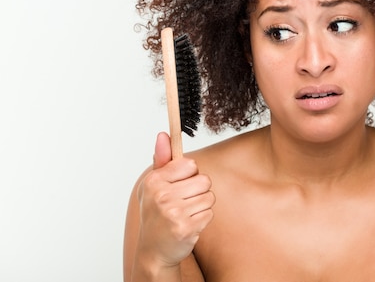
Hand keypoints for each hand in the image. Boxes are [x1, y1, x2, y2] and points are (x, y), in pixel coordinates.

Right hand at [136, 132, 214, 266]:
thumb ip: (162, 159)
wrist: (153, 250)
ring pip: (209, 197)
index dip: (189, 175)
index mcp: (154, 181)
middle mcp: (162, 196)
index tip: (179, 185)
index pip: (190, 164)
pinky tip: (188, 225)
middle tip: (183, 203)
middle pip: (204, 180)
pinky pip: (209, 213)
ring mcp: (173, 213)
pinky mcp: (185, 228)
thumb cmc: (156, 213)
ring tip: (185, 214)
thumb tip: (163, 134)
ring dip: (201, 206)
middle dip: (198, 191)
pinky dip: (202, 220)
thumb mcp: (154, 185)